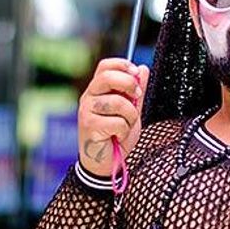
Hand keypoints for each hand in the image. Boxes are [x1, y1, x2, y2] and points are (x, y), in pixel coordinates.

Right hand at [77, 58, 149, 176]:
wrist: (104, 164)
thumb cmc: (115, 136)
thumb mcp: (131, 110)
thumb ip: (136, 91)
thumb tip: (143, 69)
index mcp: (97, 90)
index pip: (105, 65)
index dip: (122, 65)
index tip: (136, 73)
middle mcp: (89, 97)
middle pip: (108, 77)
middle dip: (129, 84)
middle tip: (136, 97)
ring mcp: (87, 111)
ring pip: (117, 102)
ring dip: (130, 116)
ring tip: (125, 125)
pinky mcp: (89, 126)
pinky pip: (117, 122)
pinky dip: (124, 131)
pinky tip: (117, 136)